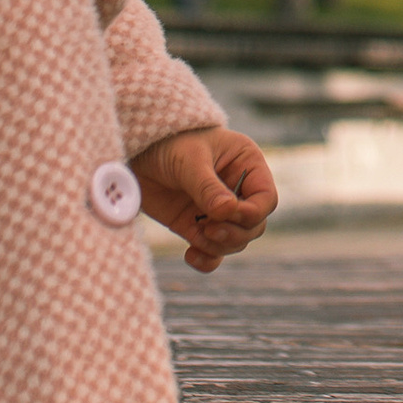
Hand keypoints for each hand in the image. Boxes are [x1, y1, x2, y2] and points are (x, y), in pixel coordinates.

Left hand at [133, 129, 279, 273]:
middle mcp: (237, 189)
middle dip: (234, 233)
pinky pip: (213, 252)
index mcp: (247, 164)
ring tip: (195, 234)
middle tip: (207, 228)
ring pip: (236, 242)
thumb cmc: (169, 143)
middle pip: (254, 226)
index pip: (265, 199)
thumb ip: (208, 187)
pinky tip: (190, 254)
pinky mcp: (197, 226)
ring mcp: (217, 211)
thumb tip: (227, 212)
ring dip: (218, 245)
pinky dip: (206, 259)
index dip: (252, 213)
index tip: (226, 214)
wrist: (136, 153)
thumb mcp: (190, 160)